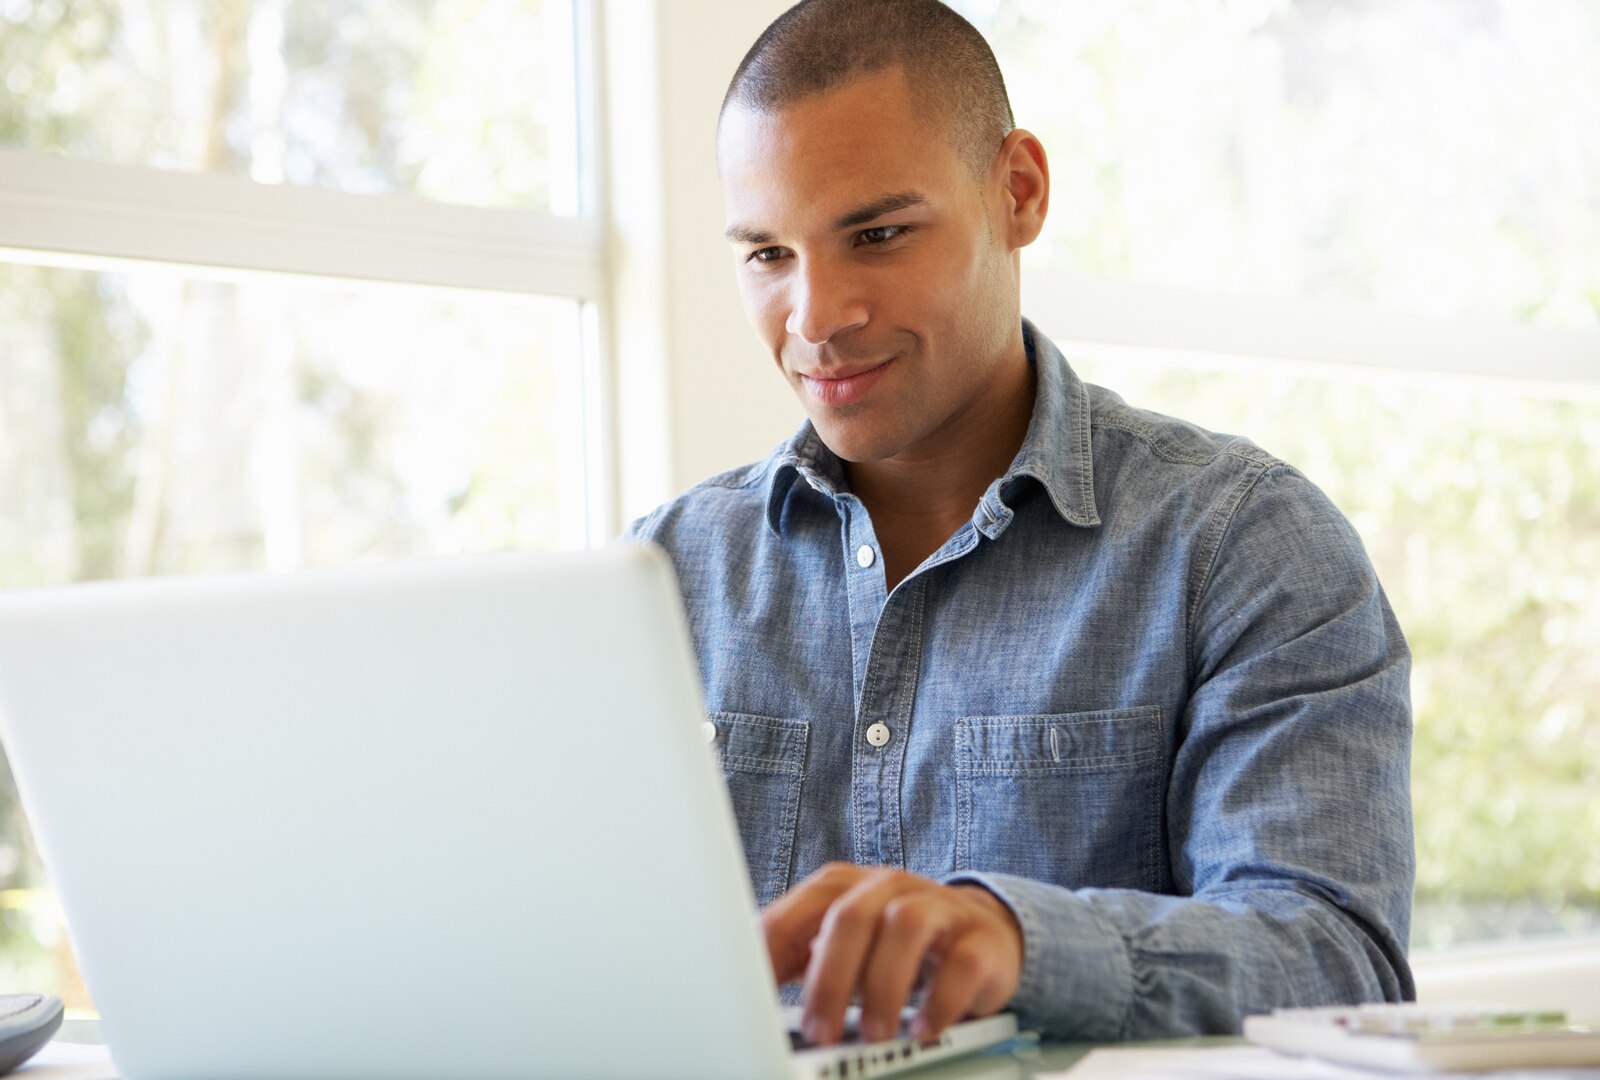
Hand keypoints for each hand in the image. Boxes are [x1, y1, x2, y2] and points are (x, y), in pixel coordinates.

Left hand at [760, 863, 1023, 1044]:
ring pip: (905, 928)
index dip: (772, 950)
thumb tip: (749, 993)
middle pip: (850, 916)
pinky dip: (939, 1002)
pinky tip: (923, 1029)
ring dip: (883, 986)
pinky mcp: (979, 938)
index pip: (799, 909)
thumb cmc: (894, 945)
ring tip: (873, 1033)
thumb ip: (798, 958)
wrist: (981, 933)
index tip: (754, 995)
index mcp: (845, 887)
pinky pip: (961, 963)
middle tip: (820, 1031)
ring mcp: (937, 907)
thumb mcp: (843, 945)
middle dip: (830, 978)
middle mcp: (888, 887)